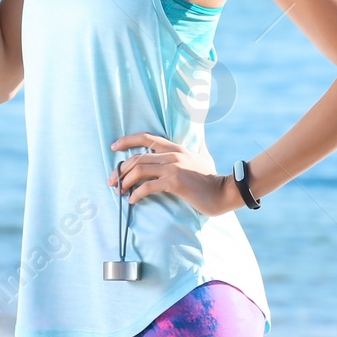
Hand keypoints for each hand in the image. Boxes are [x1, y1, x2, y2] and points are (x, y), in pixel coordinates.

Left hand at [108, 133, 239, 216]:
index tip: (113, 147)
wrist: (224, 192)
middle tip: (112, 181)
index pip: (146, 137)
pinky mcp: (174, 182)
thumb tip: (199, 136)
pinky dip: (137, 194)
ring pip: (139, 170)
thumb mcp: (202, 156)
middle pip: (137, 158)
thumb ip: (196, 146)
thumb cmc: (211, 178)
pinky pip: (148, 186)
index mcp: (175, 147)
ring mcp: (173, 167)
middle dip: (121, 170)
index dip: (127, 140)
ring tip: (119, 191)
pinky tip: (132, 200)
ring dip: (125, 181)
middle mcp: (172, 154)